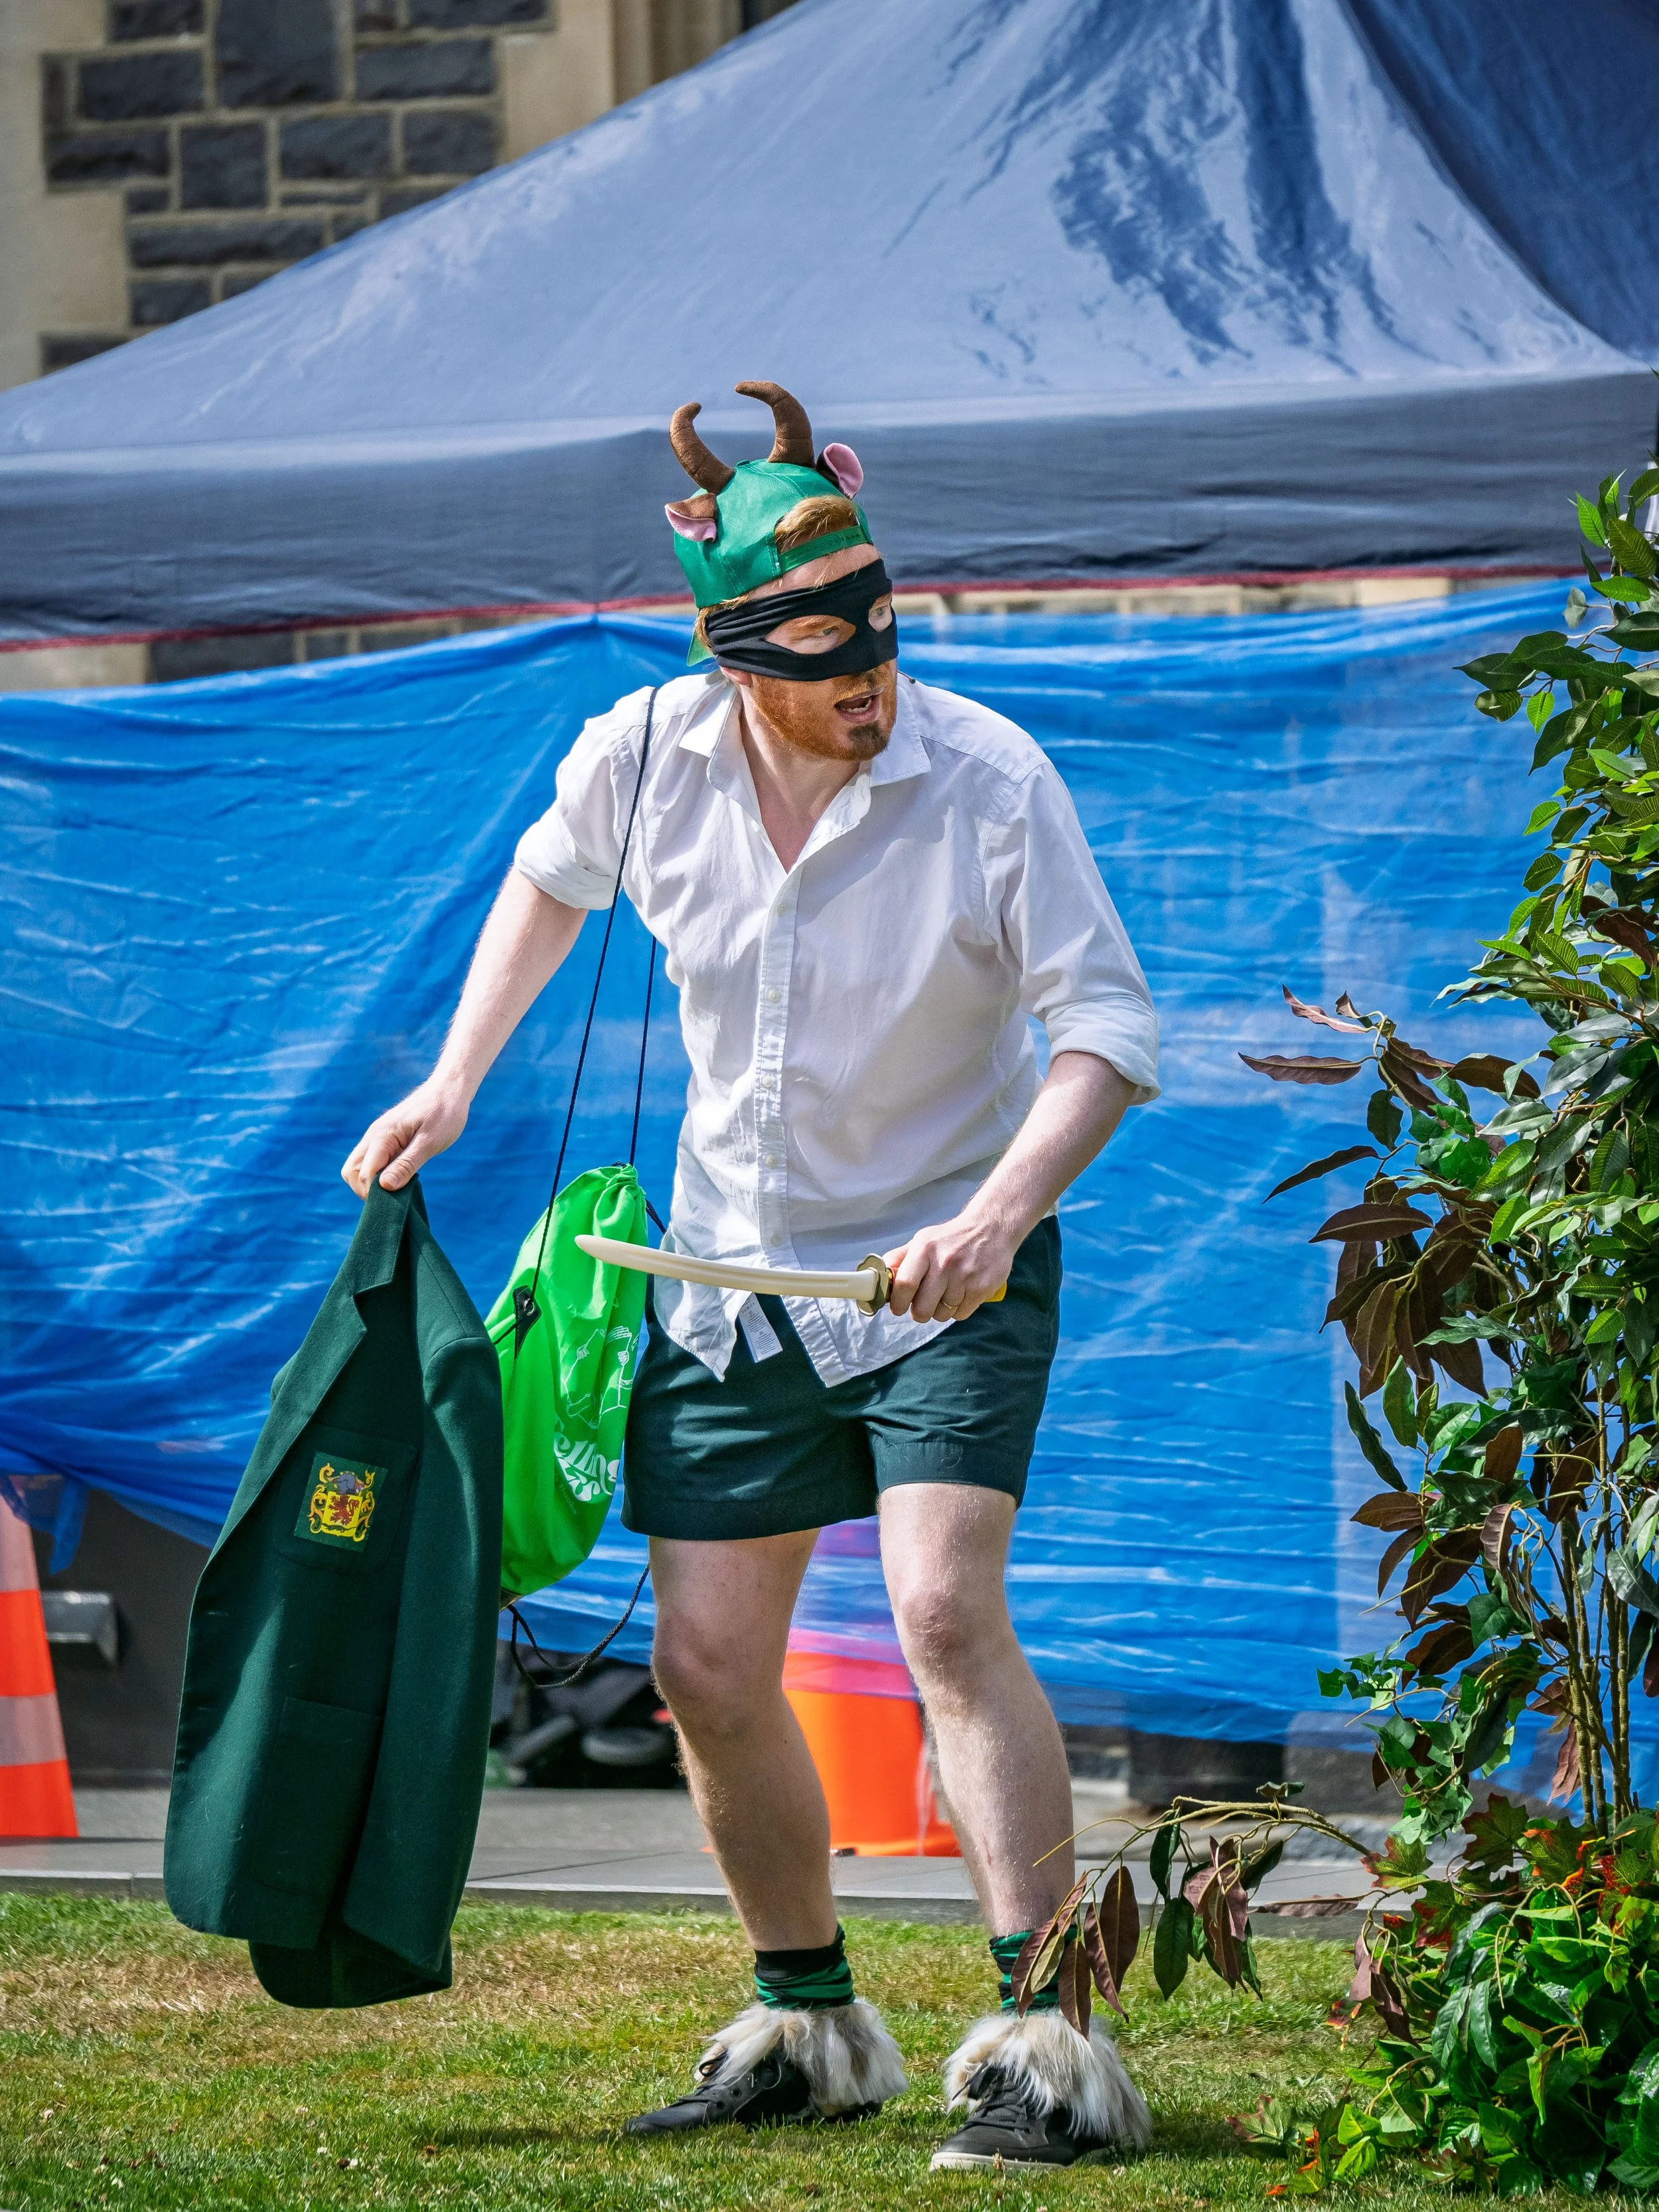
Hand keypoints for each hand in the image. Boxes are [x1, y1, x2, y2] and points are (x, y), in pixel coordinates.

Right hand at [341, 1077, 469, 1197]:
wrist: (448, 1090)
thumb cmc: (444, 1114)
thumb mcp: (430, 1142)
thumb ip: (407, 1164)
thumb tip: (384, 1187)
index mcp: (382, 1136)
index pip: (364, 1173)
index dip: (376, 1192)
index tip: (396, 1201)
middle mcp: (373, 1136)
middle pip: (351, 1171)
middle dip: (365, 1190)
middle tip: (393, 1199)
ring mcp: (377, 1137)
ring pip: (358, 1167)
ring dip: (371, 1182)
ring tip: (397, 1189)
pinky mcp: (385, 1139)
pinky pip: (371, 1161)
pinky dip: (379, 1174)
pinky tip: (400, 1178)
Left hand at [884, 1211, 1018, 1324]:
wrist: (991, 1228)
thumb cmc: (952, 1238)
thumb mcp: (923, 1239)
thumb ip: (900, 1258)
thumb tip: (878, 1275)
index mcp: (925, 1249)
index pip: (904, 1285)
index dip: (897, 1303)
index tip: (897, 1308)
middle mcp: (944, 1263)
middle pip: (922, 1308)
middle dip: (918, 1313)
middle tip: (922, 1306)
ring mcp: (964, 1277)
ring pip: (942, 1314)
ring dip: (940, 1311)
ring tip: (945, 1295)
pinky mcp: (981, 1289)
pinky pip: (960, 1315)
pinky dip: (957, 1310)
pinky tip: (960, 1295)